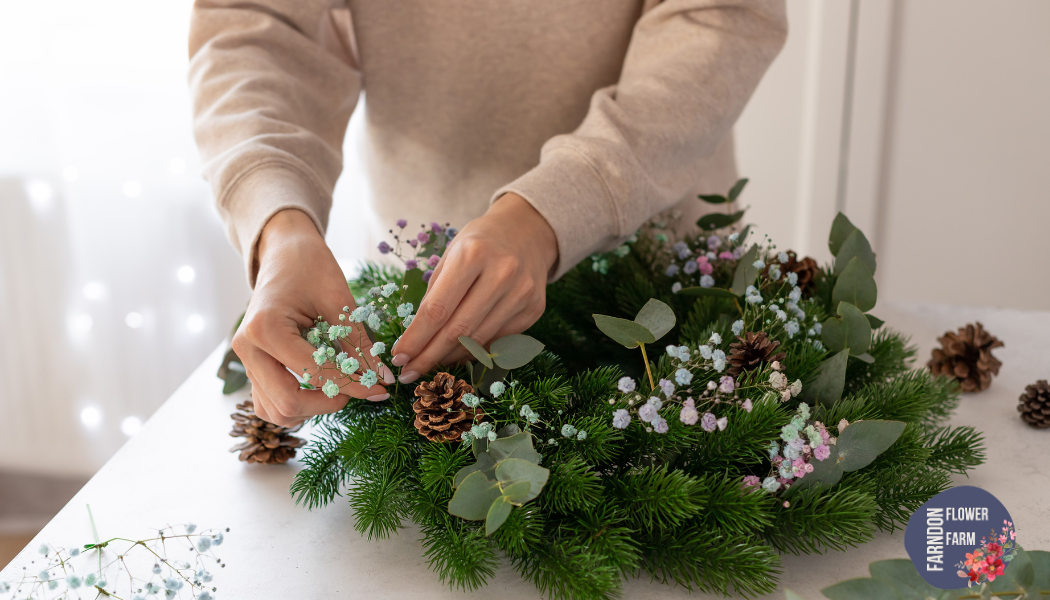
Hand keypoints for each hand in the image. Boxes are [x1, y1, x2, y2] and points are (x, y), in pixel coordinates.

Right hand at [233, 209, 392, 426]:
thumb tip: (382, 378)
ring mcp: (245, 360)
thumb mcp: (338, 300)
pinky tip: (322, 389)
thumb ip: (357, 343)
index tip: (381, 388)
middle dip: (328, 403)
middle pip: (287, 402)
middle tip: (358, 389)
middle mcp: (247, 349)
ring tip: (339, 389)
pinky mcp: (252, 366)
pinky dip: (296, 405)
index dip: (352, 385)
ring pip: (275, 411)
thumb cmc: (310, 267)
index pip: (314, 372)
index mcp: (265, 328)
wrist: (283, 253)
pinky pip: (269, 402)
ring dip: (310, 409)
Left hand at [390, 193, 557, 382]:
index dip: (416, 338)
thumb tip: (417, 340)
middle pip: (458, 330)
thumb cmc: (479, 243)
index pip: (438, 308)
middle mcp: (502, 273)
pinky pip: (498, 340)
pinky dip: (475, 350)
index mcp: (473, 254)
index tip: (398, 356)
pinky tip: (458, 353)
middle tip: (409, 373)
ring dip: (450, 357)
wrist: (527, 232)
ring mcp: (522, 293)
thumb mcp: (450, 255)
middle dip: (429, 356)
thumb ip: (435, 294)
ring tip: (430, 363)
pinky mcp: (534, 309)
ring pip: (479, 340)